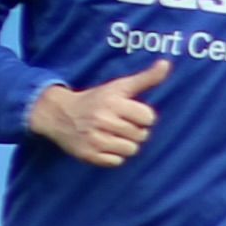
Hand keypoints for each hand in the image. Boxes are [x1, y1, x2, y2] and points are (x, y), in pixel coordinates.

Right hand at [30, 62, 168, 166]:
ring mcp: (94, 139)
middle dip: (135, 130)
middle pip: (142, 135)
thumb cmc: (96, 99)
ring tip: (113, 134)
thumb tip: (166, 64)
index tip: (130, 112)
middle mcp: (103, 120)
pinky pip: (117, 162)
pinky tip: (104, 144)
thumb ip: (146, 77)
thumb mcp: (120, 86)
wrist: (59, 114)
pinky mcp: (88, 154)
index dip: (142, 116)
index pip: (148, 118)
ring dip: (126, 144)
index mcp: (113, 102)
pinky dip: (113, 155)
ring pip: (131, 150)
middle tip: (120, 124)